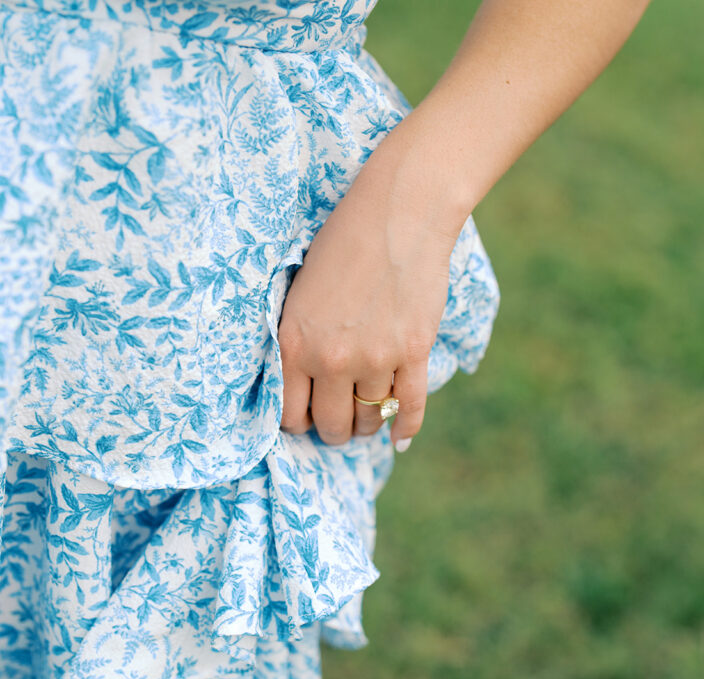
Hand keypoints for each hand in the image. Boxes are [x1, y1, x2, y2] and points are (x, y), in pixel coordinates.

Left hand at [277, 141, 464, 450]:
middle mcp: (332, 359)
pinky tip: (399, 439)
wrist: (397, 214)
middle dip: (334, 429)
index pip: (290, 414)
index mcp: (295, 344)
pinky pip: (410, 407)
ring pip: (370, 418)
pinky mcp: (414, 351)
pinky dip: (405, 428)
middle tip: (339, 421)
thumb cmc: (342, 244)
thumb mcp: (299, 294)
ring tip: (367, 417)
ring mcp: (376, 358)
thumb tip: (305, 386)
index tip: (308, 417)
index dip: (299, 422)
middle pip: (332, 424)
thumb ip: (300, 341)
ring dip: (368, 423)